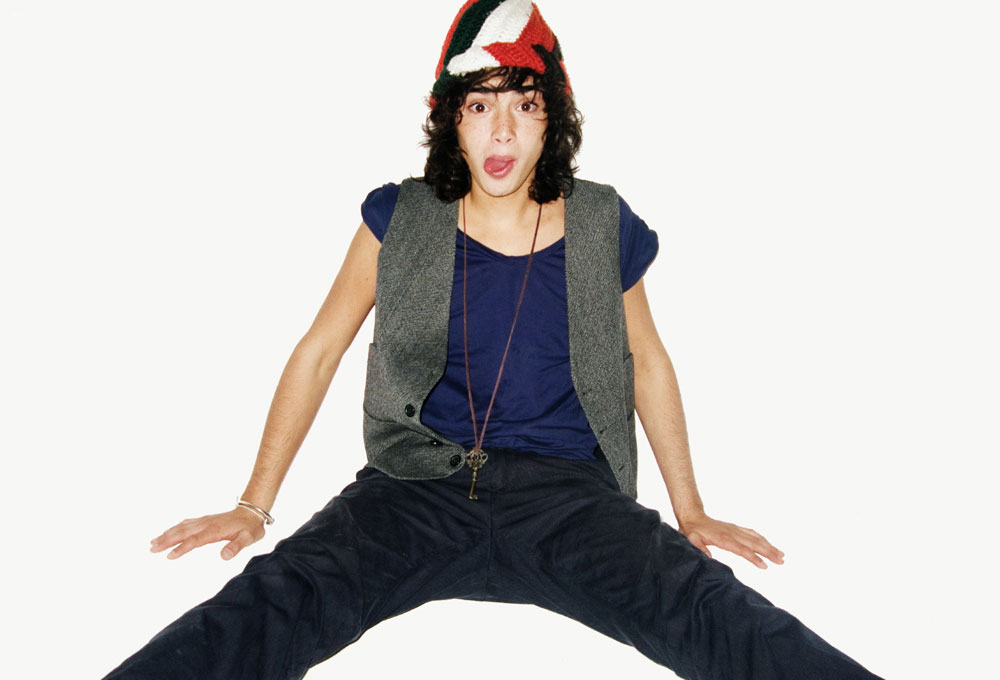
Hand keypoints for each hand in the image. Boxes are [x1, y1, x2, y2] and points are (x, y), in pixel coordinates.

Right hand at [150, 507, 265, 560]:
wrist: (252, 512)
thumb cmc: (251, 528)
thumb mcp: (248, 539)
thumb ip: (236, 547)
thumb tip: (225, 557)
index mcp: (215, 530)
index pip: (195, 540)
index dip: (182, 548)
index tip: (169, 556)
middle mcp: (206, 524)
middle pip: (183, 532)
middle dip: (167, 540)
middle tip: (152, 549)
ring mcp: (204, 521)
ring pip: (182, 527)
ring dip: (167, 534)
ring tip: (153, 543)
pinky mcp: (204, 521)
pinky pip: (186, 524)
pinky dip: (174, 528)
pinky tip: (167, 533)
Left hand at [677, 512, 784, 568]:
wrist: (692, 516)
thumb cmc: (691, 530)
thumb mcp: (691, 539)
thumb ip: (699, 548)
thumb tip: (708, 558)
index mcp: (724, 539)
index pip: (742, 550)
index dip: (754, 558)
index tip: (765, 566)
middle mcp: (733, 533)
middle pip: (754, 544)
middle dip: (769, 553)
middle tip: (781, 562)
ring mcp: (735, 530)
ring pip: (756, 538)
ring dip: (769, 546)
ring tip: (781, 555)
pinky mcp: (735, 528)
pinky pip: (752, 533)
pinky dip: (762, 539)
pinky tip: (769, 544)